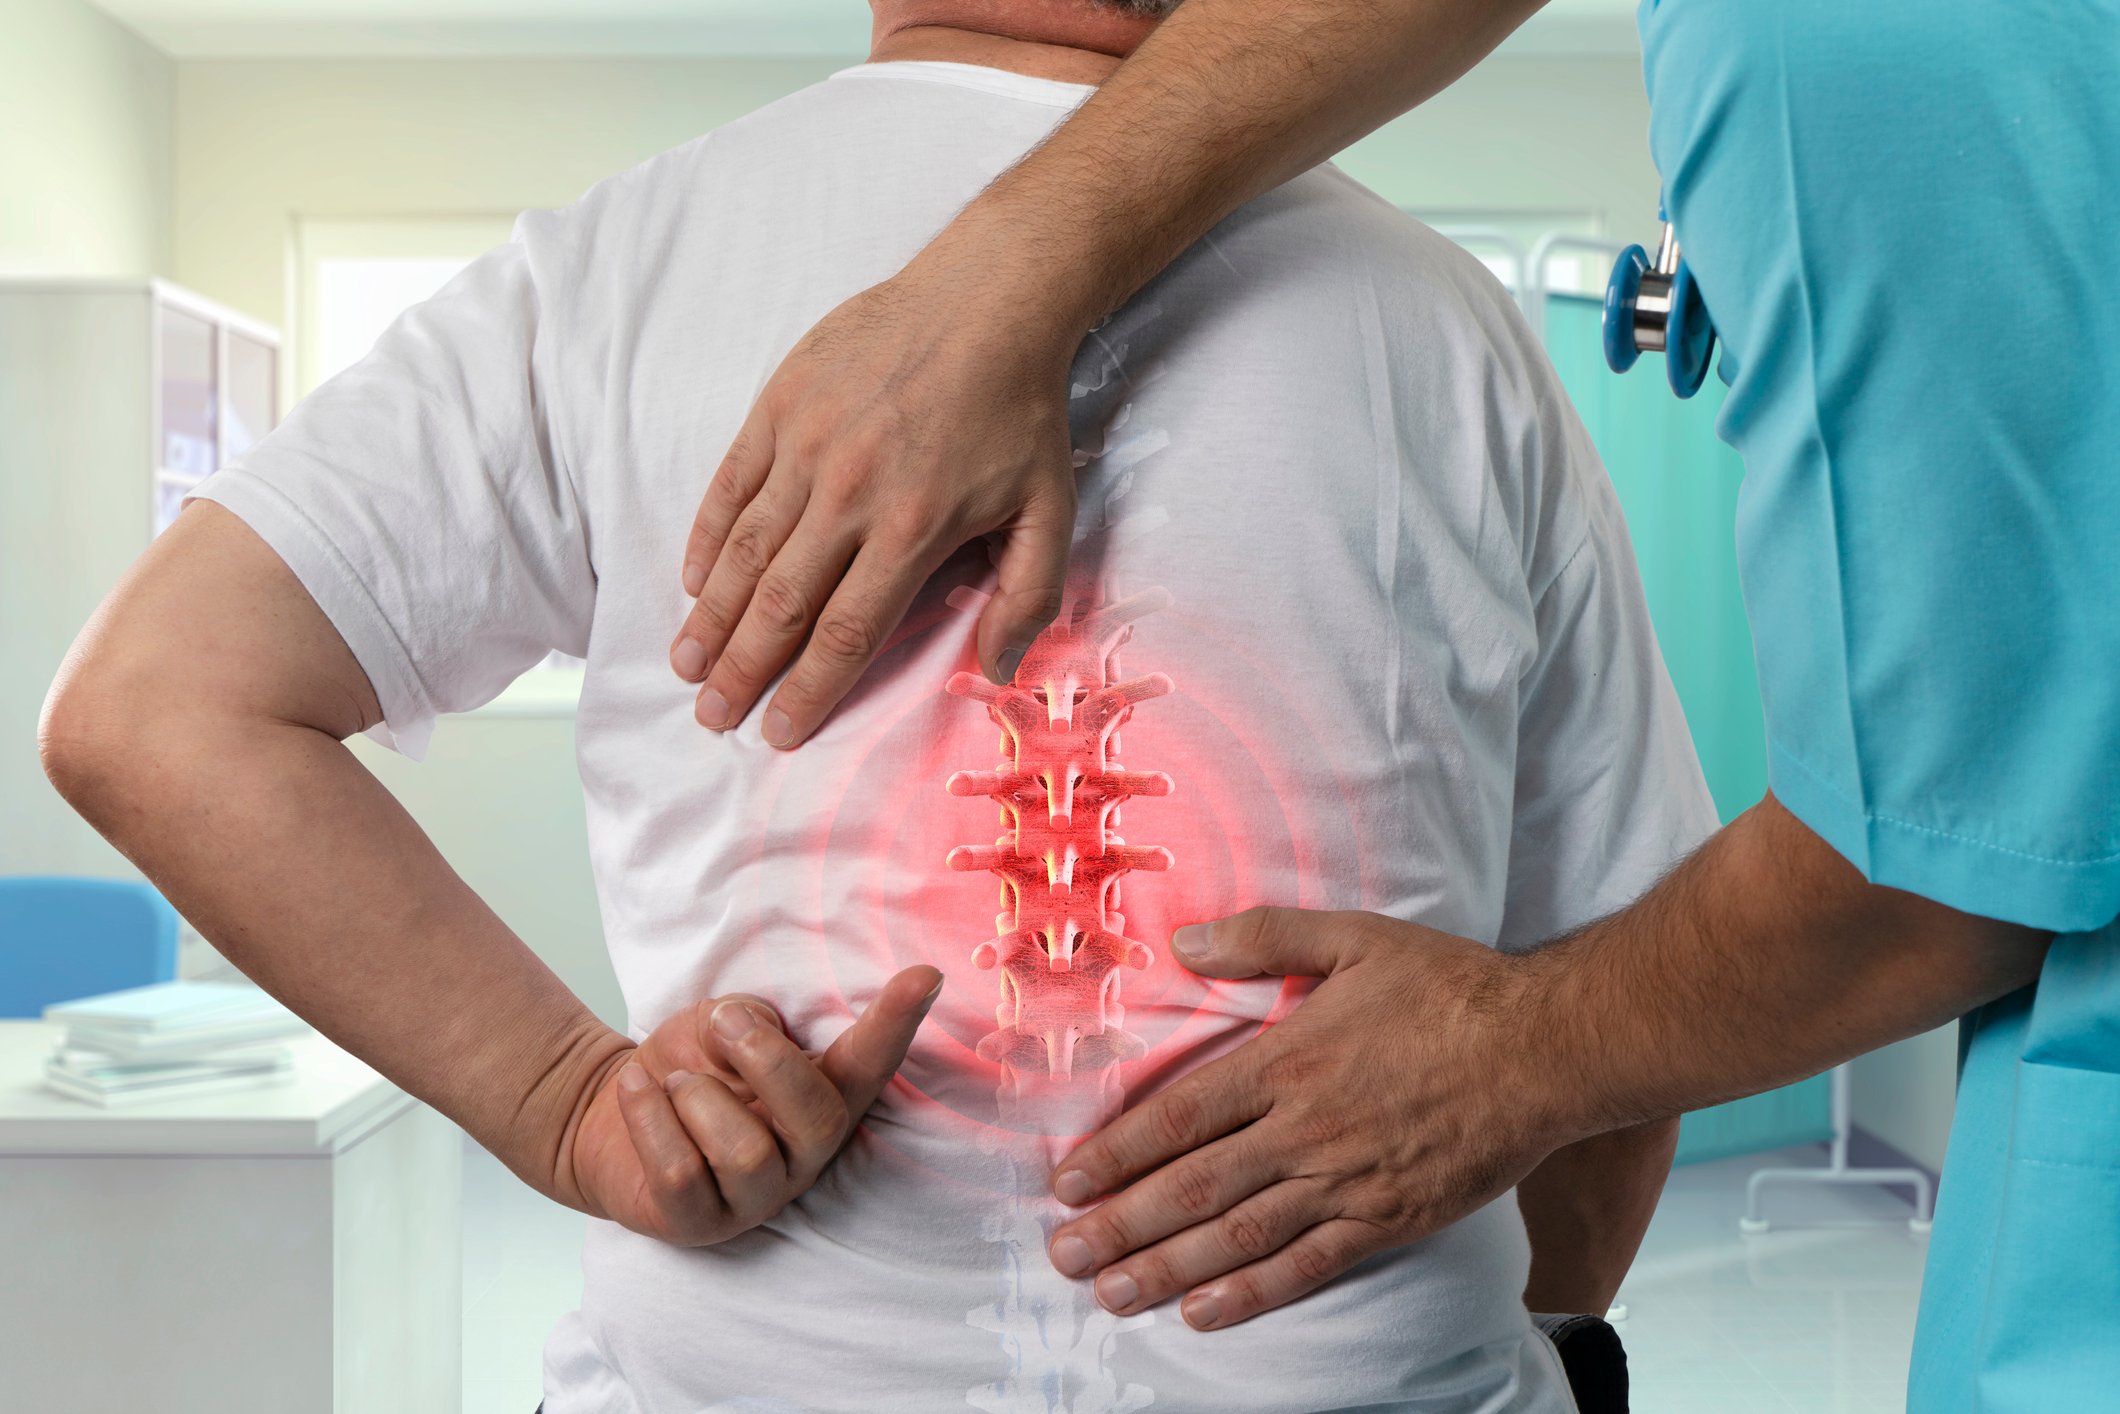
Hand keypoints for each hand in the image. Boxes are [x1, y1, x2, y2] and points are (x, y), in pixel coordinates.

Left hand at [566, 965, 941, 1244]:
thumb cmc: (688, 1065)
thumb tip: (754, 1029)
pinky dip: (649, 1117)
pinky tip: (639, 1091)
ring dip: (694, 1095)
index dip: (897, 1022)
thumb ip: (748, 1022)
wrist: (614, 1110)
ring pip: (743, 1151)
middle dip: (765, 1060)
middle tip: (723, 1024)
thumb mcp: (721, 1024)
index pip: (870, 1062)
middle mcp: (802, 1156)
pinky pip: (679, 1172)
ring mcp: (754, 1199)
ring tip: (672, 1081)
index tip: (926, 975)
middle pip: (817, 1119)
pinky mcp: (696, 1225)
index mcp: (824, 1096)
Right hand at [668, 267, 1081, 748]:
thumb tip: (999, 669)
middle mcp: (851, 491)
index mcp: (914, 526)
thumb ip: (1029, 595)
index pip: (845, 631)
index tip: (777, 732)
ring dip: (710, 616)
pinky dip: (707, 537)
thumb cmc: (1020, 410)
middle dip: (742, 670)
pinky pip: (732, 485)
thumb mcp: (1050, 508)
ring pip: (745, 550)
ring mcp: (807, 444)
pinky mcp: (781, 403)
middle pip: (781, 603)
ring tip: (687, 665)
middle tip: (712, 717)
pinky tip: (692, 582)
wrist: (987, 298)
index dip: (808, 689)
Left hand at [1045, 909, 1568, 1329]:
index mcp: (1290, 1060)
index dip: (1119, 1152)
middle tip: (1064, 1254)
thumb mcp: (1353, 936)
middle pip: (1194, 1185)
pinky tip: (1203, 1311)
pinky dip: (1250, 1293)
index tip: (1067, 1182)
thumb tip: (1182, 942)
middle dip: (1121, 1224)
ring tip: (1110, 1291)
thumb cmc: (1450, 987)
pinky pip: (1306, 1265)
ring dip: (1167, 1267)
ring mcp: (1345, 1181)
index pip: (1181, 1115)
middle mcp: (1306, 1129)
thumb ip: (1264, 936)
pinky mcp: (1387, 1218)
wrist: (1547, 1048)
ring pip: (1238, 1234)